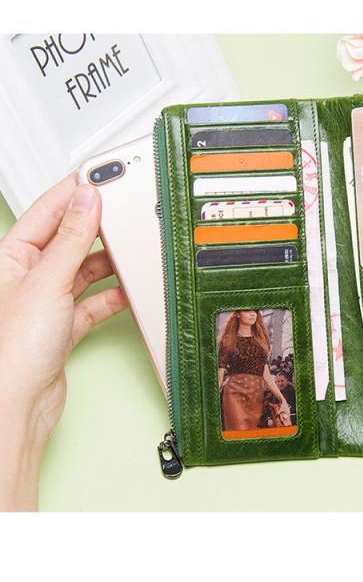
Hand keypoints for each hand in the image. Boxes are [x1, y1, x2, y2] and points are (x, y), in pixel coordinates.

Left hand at [0, 175, 126, 510]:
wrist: (17, 405)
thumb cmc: (12, 350)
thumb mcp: (48, 281)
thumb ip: (72, 239)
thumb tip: (87, 199)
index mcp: (12, 258)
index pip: (46, 212)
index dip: (73, 193)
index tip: (100, 176)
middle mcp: (28, 277)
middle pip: (68, 240)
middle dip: (96, 228)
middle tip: (124, 211)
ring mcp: (47, 301)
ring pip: (84, 271)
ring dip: (108, 265)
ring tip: (131, 252)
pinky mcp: (65, 325)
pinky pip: (94, 302)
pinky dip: (112, 297)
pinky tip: (127, 291)